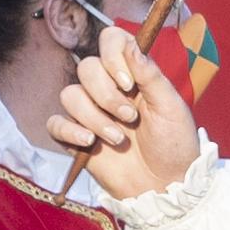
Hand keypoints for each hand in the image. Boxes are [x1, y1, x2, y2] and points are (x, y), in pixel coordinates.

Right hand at [47, 21, 199, 203]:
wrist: (166, 187)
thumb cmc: (174, 146)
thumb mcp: (171, 107)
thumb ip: (150, 74)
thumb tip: (131, 43)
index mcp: (132, 75)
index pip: (110, 41)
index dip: (113, 57)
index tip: (129, 83)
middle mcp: (108, 89)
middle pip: (87, 68)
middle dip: (106, 95)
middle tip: (130, 119)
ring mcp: (90, 113)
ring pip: (70, 95)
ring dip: (94, 117)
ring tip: (118, 139)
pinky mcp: (76, 138)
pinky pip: (55, 123)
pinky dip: (69, 130)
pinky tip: (90, 143)